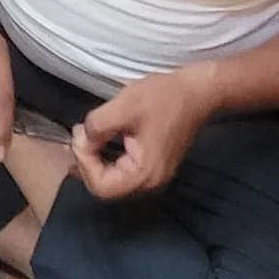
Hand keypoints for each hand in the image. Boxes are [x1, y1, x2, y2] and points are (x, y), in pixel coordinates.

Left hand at [72, 68, 213, 198]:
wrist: (198, 91)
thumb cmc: (164, 97)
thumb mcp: (124, 106)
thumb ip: (97, 127)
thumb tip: (82, 142)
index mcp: (144, 174)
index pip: (101, 187)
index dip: (84, 162)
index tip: (81, 135)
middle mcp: (150, 184)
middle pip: (104, 187)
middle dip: (86, 161)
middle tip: (80, 134)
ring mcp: (153, 177)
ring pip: (111, 181)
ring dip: (94, 160)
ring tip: (85, 135)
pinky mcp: (152, 167)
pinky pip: (121, 172)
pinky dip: (105, 159)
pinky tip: (97, 142)